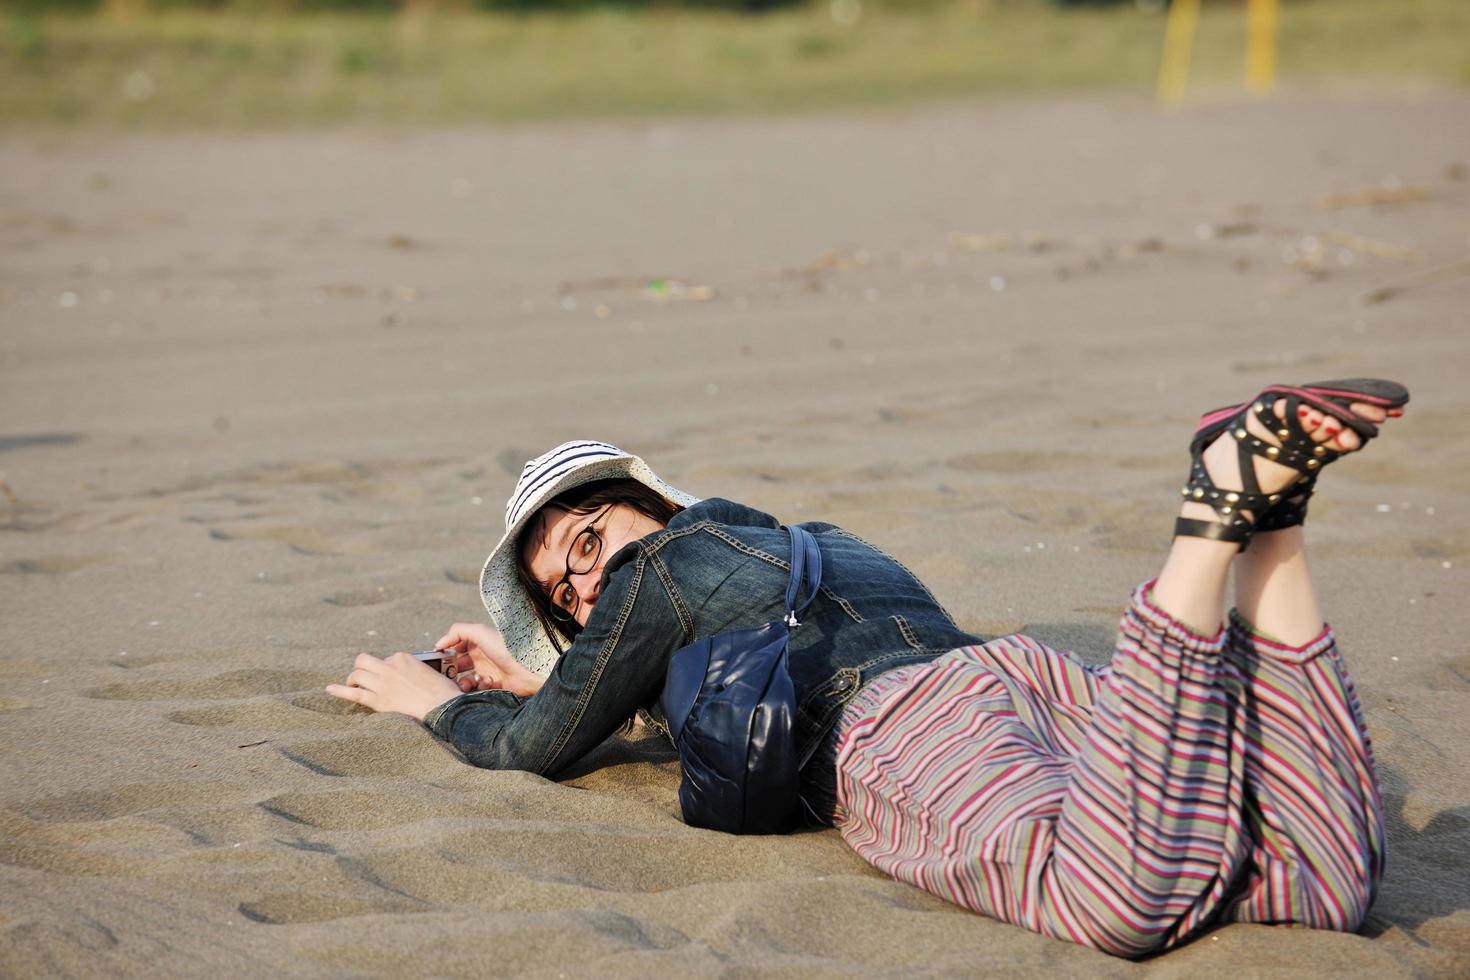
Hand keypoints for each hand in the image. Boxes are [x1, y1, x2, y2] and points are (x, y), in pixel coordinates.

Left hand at [326, 652, 462, 720]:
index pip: (384, 659)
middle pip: (363, 661)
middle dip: (361, 668)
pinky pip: (353, 694)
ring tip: (355, 685)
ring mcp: (382, 683)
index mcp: (403, 657)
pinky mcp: (378, 700)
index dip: (384, 669)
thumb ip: (413, 669)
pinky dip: (339, 690)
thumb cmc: (441, 690)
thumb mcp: (428, 670)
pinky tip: (329, 689)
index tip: (389, 677)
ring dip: (353, 680)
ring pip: (356, 675)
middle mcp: (389, 667)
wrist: (443, 706)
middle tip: (364, 677)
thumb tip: (409, 675)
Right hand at [435, 622, 543, 697]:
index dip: (445, 654)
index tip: (436, 660)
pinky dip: (479, 688)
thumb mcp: (480, 632)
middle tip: (446, 677)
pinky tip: (488, 683)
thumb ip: (457, 632)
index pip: (454, 648)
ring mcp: (487, 672)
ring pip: (465, 680)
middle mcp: (481, 657)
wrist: (529, 668)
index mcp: (477, 643)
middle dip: (450, 672)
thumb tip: (439, 644)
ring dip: (463, 683)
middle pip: (457, 666)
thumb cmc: (505, 647)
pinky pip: (477, 690)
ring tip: (466, 684)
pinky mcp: (493, 687)